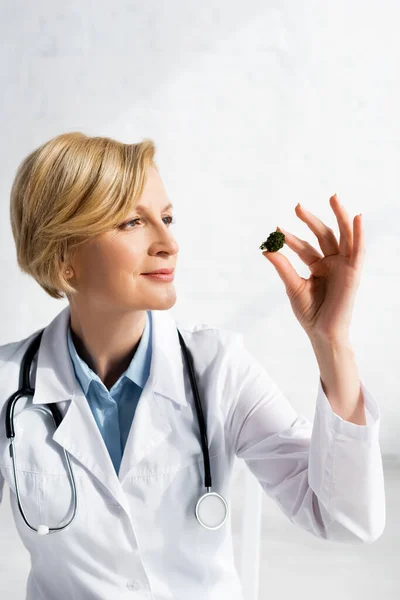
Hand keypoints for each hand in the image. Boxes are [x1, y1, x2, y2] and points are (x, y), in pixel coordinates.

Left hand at [262, 194, 364, 341]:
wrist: (322, 333)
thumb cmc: (310, 313)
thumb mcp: (293, 286)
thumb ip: (283, 267)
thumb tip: (266, 249)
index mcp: (319, 267)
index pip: (305, 248)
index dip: (291, 239)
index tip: (276, 230)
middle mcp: (332, 263)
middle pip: (324, 235)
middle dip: (312, 220)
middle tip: (297, 206)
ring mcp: (344, 266)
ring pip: (343, 236)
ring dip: (340, 216)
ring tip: (333, 197)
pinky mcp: (353, 273)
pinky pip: (358, 250)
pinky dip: (359, 234)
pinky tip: (357, 217)